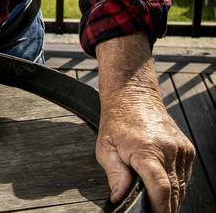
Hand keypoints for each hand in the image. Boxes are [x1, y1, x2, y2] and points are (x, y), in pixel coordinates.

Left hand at [96, 34, 194, 212]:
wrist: (133, 93)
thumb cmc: (117, 118)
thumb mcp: (105, 148)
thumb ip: (115, 176)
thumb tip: (120, 199)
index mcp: (147, 150)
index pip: (161, 190)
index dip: (159, 211)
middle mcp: (168, 150)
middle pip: (174, 194)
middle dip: (163, 208)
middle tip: (149, 211)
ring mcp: (181, 149)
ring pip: (181, 188)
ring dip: (170, 199)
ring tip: (153, 201)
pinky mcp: (187, 149)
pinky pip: (184, 177)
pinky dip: (175, 186)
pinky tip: (162, 186)